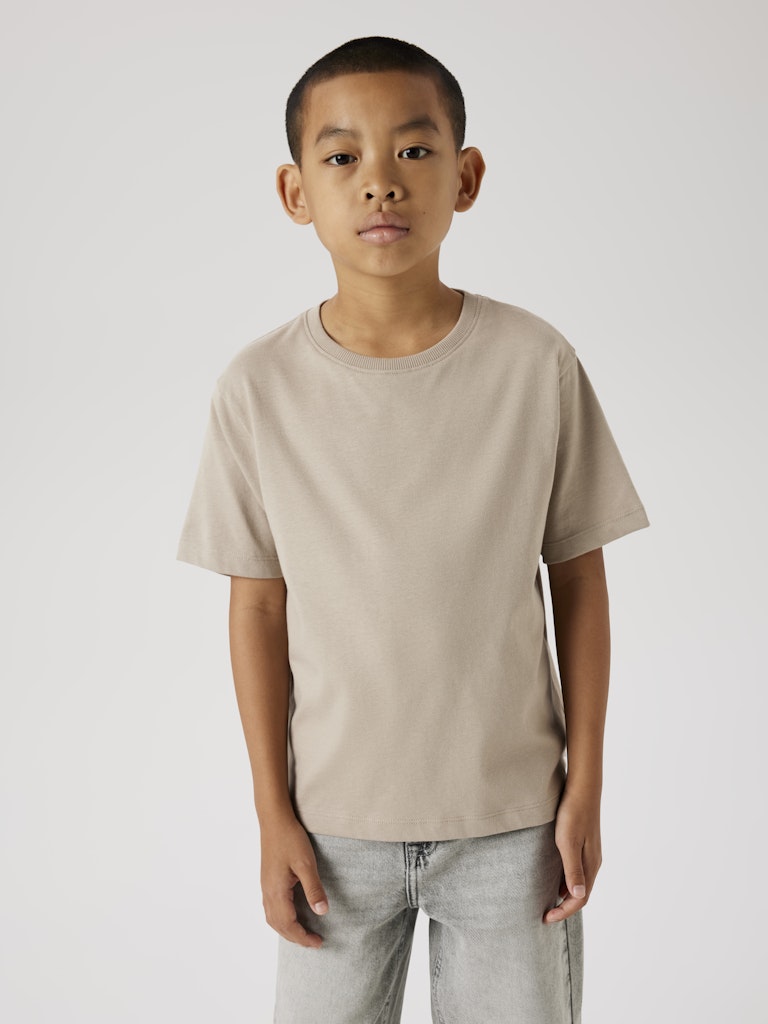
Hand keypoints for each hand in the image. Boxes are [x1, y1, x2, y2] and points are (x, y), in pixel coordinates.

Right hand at [259, 813, 329, 947]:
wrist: (274, 820)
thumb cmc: (290, 839)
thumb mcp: (306, 863)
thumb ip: (314, 889)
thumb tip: (322, 913)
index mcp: (276, 891)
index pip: (288, 925)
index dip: (303, 937)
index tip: (319, 943)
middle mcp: (267, 892)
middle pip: (279, 925)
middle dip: (296, 937)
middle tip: (314, 942)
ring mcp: (265, 886)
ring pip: (273, 918)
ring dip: (287, 930)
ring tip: (303, 933)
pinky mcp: (267, 880)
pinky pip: (271, 908)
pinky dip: (281, 919)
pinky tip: (290, 915)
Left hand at [543, 787, 601, 923]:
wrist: (582, 789)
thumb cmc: (573, 814)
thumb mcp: (568, 843)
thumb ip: (573, 869)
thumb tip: (577, 895)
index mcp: (590, 865)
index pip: (580, 898)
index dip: (564, 911)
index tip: (546, 918)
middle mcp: (593, 862)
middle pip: (581, 893)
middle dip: (565, 907)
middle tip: (546, 913)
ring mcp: (591, 853)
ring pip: (579, 882)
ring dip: (566, 894)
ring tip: (548, 899)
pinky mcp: (585, 844)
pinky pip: (577, 869)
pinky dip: (567, 879)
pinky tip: (554, 877)